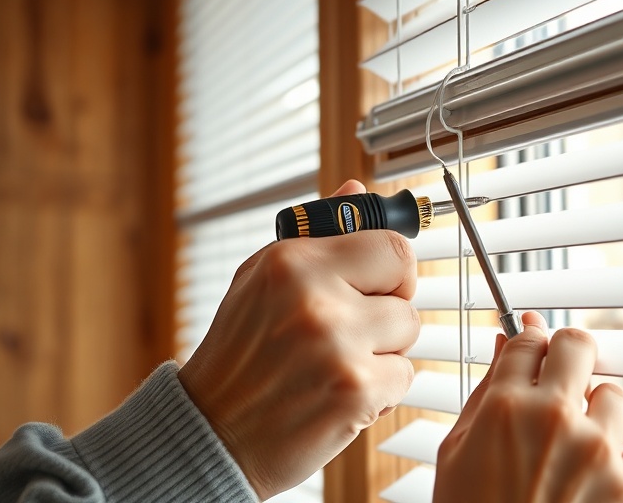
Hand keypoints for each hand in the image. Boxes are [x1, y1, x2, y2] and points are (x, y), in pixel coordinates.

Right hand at [178, 180, 419, 499]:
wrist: (213, 433)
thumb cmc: (240, 354)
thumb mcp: (261, 278)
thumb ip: (317, 233)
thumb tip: (356, 190)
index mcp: (292, 261)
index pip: (391, 245)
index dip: (393, 268)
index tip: (380, 283)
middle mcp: (316, 299)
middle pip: (407, 290)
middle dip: (389, 310)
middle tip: (352, 329)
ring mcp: (338, 347)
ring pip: (409, 333)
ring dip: (385, 350)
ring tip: (339, 361)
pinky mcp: (355, 393)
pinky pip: (404, 377)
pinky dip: (382, 389)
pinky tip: (341, 391)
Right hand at [433, 312, 622, 501]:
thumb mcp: (457, 450)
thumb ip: (486, 389)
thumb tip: (504, 343)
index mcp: (505, 407)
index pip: (529, 339)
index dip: (529, 344)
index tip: (532, 355)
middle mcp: (555, 418)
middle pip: (579, 344)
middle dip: (568, 355)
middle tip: (560, 378)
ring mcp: (596, 450)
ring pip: (613, 395)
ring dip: (595, 413)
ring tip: (571, 446)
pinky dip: (614, 463)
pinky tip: (585, 484)